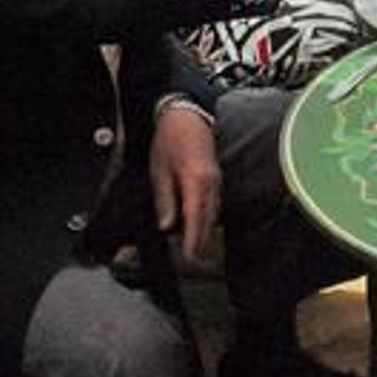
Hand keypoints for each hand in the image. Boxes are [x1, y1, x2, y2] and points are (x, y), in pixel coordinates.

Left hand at [149, 107, 220, 261]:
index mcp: (196, 181)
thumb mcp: (159, 170)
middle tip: (193, 261)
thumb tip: (167, 225)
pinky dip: (207, 217)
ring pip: (214, 213)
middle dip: (202, 242)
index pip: (196, 218)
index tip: (190, 258)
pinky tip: (200, 225)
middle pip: (209, 219)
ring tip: (196, 249)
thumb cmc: (170, 139)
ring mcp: (216, 180)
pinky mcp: (216, 178)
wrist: (186, 115)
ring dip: (205, 231)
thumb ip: (165, 200)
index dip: (194, 240)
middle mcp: (211, 183)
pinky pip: (214, 203)